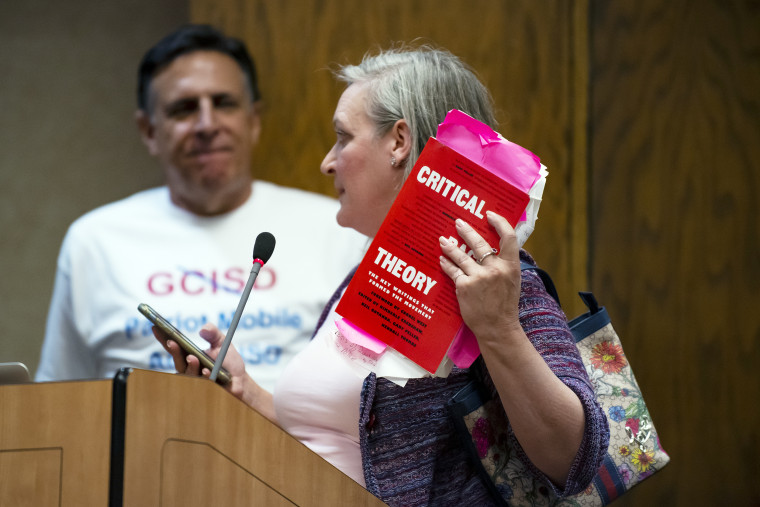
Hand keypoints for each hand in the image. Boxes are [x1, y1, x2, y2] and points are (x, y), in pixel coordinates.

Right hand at [152, 323, 247, 397]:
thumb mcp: (222, 342)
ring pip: (186, 372)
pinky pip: (200, 383)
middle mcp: (189, 366)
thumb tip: (203, 328)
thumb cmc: (229, 361)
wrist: (240, 380)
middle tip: (172, 342)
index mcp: (190, 353)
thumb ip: (213, 333)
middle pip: (177, 358)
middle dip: (173, 351)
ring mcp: (195, 378)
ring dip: (190, 364)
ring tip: (193, 357)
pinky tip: (208, 372)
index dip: (163, 337)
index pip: (174, 345)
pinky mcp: (203, 388)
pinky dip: (204, 376)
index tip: (155, 326)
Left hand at [438, 211, 521, 339]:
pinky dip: (446, 264)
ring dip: (450, 246)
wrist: (497, 328)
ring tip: (442, 240)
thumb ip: (504, 264)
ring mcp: (478, 277)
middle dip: (466, 231)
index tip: (489, 215)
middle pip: (479, 243)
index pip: (508, 237)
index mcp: (511, 266)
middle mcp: (495, 269)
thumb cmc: (505, 305)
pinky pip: (453, 271)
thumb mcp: (512, 281)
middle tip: (458, 223)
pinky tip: (442, 260)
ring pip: (461, 255)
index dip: (499, 222)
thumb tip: (492, 248)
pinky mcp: (464, 286)